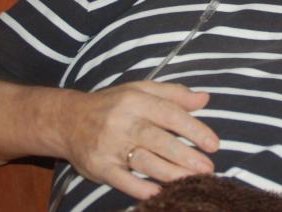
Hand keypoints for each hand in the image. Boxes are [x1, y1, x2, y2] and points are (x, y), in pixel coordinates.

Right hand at [59, 81, 218, 199]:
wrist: (68, 120)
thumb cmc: (114, 105)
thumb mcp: (141, 90)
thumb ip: (174, 94)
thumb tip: (205, 98)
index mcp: (136, 100)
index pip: (170, 114)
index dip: (195, 129)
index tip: (214, 144)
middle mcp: (123, 122)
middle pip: (158, 140)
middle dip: (186, 156)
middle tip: (208, 168)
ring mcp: (109, 145)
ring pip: (143, 161)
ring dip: (170, 173)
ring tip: (192, 180)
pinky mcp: (98, 166)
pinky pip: (121, 180)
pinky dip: (140, 188)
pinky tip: (159, 192)